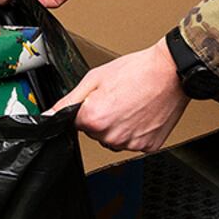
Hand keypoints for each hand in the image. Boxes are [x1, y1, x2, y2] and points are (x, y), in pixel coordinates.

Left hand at [47, 39, 190, 152]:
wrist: (170, 72)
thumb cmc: (136, 70)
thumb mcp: (95, 78)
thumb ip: (68, 100)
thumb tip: (48, 115)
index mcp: (94, 119)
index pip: (77, 122)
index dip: (87, 108)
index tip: (101, 98)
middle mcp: (111, 136)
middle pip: (95, 132)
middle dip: (102, 117)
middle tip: (118, 97)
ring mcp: (130, 144)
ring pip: (114, 139)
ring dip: (118, 126)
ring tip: (131, 104)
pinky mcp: (148, 147)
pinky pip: (133, 142)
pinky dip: (136, 131)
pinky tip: (141, 113)